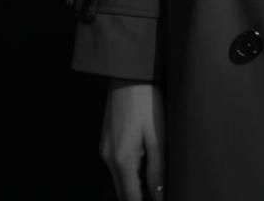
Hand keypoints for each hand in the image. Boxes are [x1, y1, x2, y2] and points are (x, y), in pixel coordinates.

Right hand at [100, 79, 165, 200]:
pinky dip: (129, 171)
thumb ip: (157, 168)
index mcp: (122, 160)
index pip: (130, 197)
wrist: (128, 75)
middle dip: (137, 197)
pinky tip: (144, 164)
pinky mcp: (106, 141)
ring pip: (119, 179)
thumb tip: (158, 195)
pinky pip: (117, 165)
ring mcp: (104, 149)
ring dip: (134, 185)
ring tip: (152, 184)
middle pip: (122, 191)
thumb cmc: (146, 102)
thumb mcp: (157, 135)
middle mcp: (108, 158)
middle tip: (156, 196)